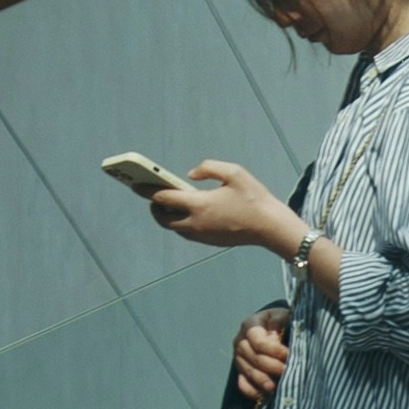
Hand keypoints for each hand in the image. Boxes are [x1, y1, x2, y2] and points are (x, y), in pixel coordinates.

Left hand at [158, 161, 300, 259]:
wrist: (271, 227)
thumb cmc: (255, 198)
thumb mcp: (235, 172)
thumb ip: (208, 168)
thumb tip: (190, 175)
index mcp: (200, 204)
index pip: (164, 197)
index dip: (148, 189)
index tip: (137, 184)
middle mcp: (196, 222)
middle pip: (163, 218)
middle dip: (154, 207)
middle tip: (152, 196)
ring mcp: (202, 234)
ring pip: (174, 227)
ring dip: (167, 216)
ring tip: (167, 205)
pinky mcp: (210, 241)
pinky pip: (187, 232)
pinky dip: (181, 222)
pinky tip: (186, 213)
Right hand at [230, 311, 290, 404]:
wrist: (271, 327)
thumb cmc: (280, 321)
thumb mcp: (282, 316)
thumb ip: (279, 322)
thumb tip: (276, 339)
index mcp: (250, 325)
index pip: (258, 340)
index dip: (273, 349)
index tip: (288, 354)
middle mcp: (240, 341)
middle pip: (254, 357)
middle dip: (271, 366)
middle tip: (286, 371)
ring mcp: (238, 357)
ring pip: (248, 371)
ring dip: (262, 380)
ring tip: (275, 387)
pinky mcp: (240, 370)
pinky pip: (242, 383)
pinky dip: (251, 391)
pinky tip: (263, 395)